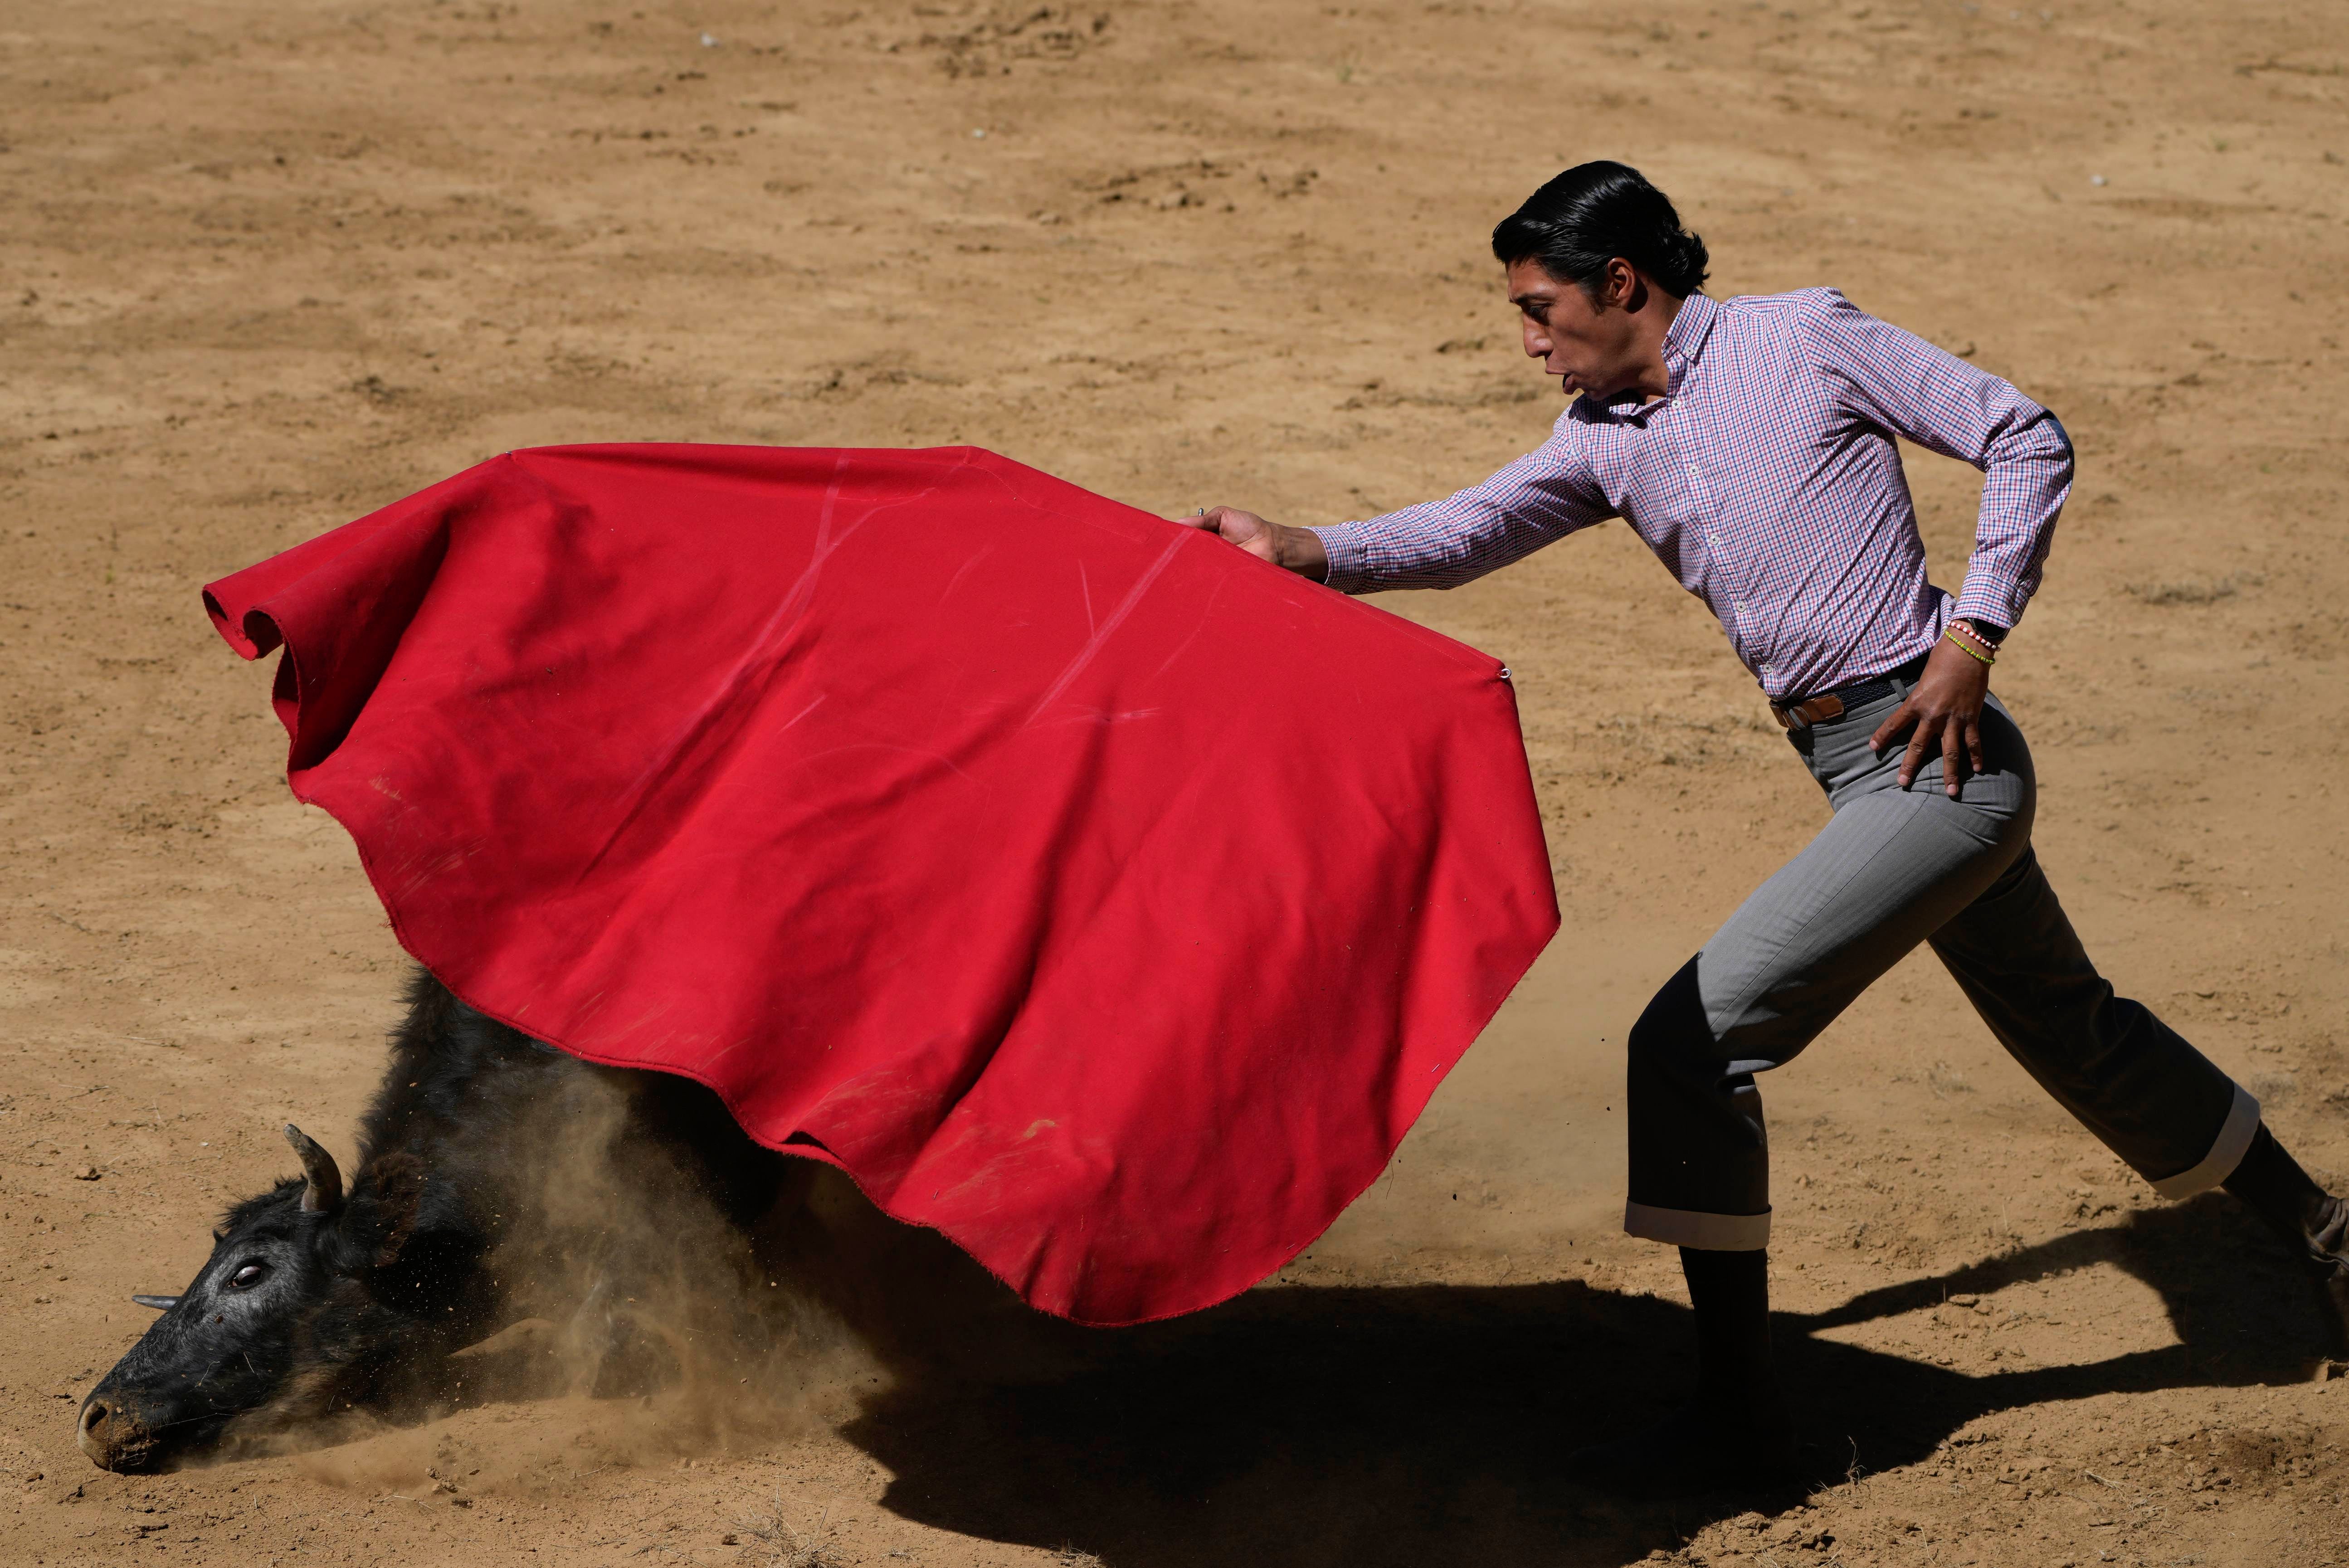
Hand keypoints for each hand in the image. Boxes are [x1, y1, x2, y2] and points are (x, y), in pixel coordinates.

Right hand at [1174, 506, 1329, 581]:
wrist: (1273, 544)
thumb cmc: (1249, 527)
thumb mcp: (1223, 516)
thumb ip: (1202, 521)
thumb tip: (1177, 524)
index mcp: (1201, 543)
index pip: (1181, 547)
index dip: (1170, 548)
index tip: (1158, 548)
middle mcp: (1205, 560)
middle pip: (1184, 565)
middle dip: (1173, 565)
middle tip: (1161, 566)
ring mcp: (1214, 574)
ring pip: (1195, 578)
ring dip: (1187, 576)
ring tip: (1174, 578)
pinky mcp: (1224, 585)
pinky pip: (1211, 587)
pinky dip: (1204, 586)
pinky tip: (1196, 586)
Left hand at [1868, 637, 1991, 796]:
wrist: (1966, 650)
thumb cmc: (1942, 659)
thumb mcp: (1922, 679)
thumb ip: (1919, 697)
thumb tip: (1916, 708)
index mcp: (1916, 703)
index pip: (1893, 724)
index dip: (1882, 736)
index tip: (1872, 748)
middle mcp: (1933, 715)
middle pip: (1919, 747)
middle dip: (1910, 767)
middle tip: (1902, 784)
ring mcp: (1954, 719)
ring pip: (1950, 752)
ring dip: (1949, 774)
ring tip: (1950, 792)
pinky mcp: (1971, 717)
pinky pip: (1973, 742)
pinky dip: (1976, 756)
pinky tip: (1977, 770)